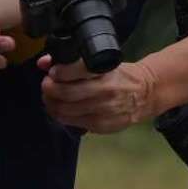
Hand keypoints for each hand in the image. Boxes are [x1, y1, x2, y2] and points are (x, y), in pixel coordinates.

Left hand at [39, 56, 159, 133]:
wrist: (144, 94)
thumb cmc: (121, 75)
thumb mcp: (101, 63)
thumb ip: (72, 63)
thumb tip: (43, 62)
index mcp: (105, 72)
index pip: (72, 71)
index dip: (56, 72)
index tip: (52, 71)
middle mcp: (104, 91)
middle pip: (64, 93)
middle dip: (49, 88)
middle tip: (47, 84)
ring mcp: (102, 111)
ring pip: (64, 110)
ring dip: (51, 103)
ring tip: (51, 97)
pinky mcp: (100, 126)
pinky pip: (72, 122)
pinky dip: (61, 114)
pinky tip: (61, 108)